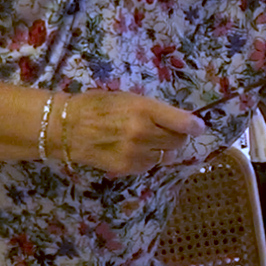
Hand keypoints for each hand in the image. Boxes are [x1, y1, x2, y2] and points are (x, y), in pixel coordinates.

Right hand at [62, 90, 208, 175]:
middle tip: (169, 131)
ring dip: (163, 148)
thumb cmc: (97, 105)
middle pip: (177, 141)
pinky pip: (150, 165)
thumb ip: (153, 109)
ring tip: (147, 140)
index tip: (198, 126)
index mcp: (144, 109)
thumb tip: (180, 121)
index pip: (181, 122)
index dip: (194, 125)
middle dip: (177, 136)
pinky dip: (148, 159)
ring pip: (166, 155)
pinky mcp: (128, 167)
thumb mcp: (127, 97)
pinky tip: (135, 150)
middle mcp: (143, 132)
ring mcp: (136, 152)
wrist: (67, 127)